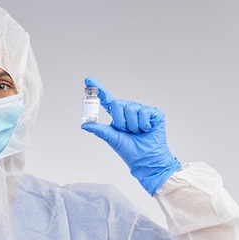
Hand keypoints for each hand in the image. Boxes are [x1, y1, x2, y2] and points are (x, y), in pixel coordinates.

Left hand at [81, 76, 180, 194]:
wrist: (146, 159)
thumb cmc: (130, 150)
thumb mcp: (112, 138)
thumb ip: (99, 129)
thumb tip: (84, 124)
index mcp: (118, 116)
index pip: (107, 99)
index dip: (98, 90)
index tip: (88, 80)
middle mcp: (129, 110)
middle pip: (117, 104)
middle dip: (120, 121)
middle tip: (127, 132)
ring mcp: (142, 110)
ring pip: (131, 109)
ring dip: (133, 125)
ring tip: (138, 132)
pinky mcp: (154, 113)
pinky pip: (144, 112)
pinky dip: (144, 125)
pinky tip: (147, 130)